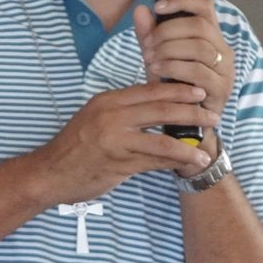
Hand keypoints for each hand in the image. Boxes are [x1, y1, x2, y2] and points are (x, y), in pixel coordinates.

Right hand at [33, 81, 220, 204]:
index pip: (149, 90)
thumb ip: (123, 110)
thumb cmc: (74, 146)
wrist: (50, 172)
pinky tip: (190, 163)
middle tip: (212, 113)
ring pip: (161, 137)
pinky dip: (175, 161)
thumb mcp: (95, 117)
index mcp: (108, 100)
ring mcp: (115, 139)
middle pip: (160, 109)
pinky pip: (154, 160)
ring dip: (188, 142)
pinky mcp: (118, 162)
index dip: (177, 90)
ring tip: (207, 145)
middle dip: (191, 111)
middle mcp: (112, 115)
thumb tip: (153, 104)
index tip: (198, 91)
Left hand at [134, 0, 233, 114]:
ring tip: (149, 59)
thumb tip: (140, 10)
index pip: (205, 6)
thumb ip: (149, 35)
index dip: (182, 0)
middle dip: (167, 32)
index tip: (157, 7)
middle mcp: (223, 50)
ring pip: (199, 47)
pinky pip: (198, 71)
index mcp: (211, 37)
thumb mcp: (158, 57)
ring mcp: (225, 70)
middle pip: (199, 26)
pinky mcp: (221, 89)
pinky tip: (157, 70)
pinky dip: (173, 67)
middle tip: (147, 45)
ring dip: (168, 50)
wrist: (183, 125)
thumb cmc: (172, 88)